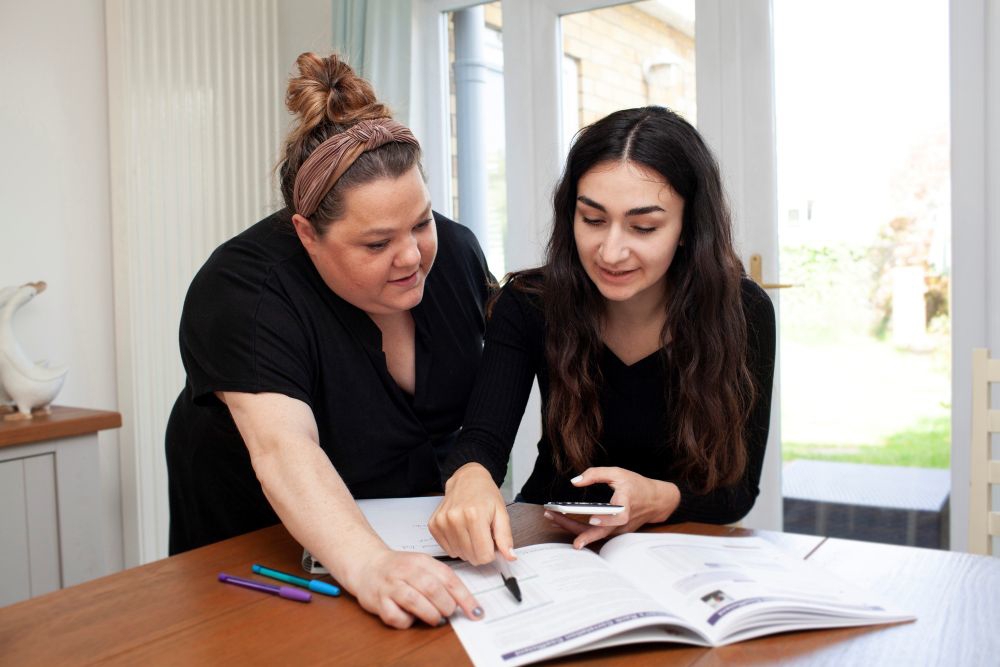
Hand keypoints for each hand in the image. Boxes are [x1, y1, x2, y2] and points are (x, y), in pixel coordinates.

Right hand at [351, 548, 482, 628]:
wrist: (368, 565)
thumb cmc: (399, 568)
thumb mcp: (423, 566)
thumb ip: (442, 581)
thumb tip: (464, 603)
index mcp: (421, 561)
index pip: (448, 578)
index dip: (465, 597)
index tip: (476, 612)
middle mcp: (406, 571)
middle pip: (432, 588)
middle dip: (446, 605)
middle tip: (449, 612)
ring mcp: (391, 586)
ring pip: (414, 601)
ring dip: (429, 614)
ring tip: (435, 618)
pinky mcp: (378, 601)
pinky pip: (395, 616)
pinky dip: (406, 621)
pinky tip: (409, 617)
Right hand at [429, 463, 514, 564]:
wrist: (467, 479)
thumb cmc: (485, 495)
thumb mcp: (501, 513)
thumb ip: (505, 537)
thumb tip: (510, 556)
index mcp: (475, 515)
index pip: (483, 555)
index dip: (490, 553)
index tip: (491, 543)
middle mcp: (455, 518)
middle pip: (471, 557)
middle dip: (479, 551)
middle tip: (482, 535)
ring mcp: (442, 522)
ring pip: (458, 554)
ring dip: (467, 548)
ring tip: (471, 531)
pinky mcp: (434, 524)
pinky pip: (447, 549)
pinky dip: (456, 545)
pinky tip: (461, 531)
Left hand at [544, 467, 680, 549]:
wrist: (656, 501)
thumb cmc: (637, 485)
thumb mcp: (618, 473)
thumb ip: (596, 474)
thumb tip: (575, 481)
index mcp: (626, 504)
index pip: (618, 516)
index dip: (606, 520)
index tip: (592, 520)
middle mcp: (623, 521)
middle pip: (600, 531)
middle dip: (575, 527)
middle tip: (554, 519)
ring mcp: (620, 529)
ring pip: (595, 534)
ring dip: (573, 529)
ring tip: (553, 519)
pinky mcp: (616, 532)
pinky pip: (597, 533)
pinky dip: (581, 530)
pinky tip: (565, 523)